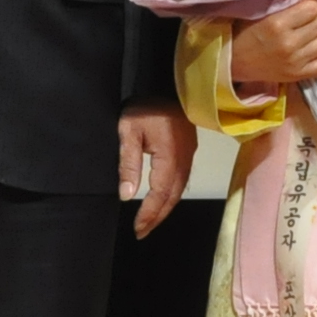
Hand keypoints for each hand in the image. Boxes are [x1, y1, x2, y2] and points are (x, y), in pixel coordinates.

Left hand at [120, 105, 195, 236]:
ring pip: (179, 190)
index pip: (160, 193)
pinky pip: (182, 181)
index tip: (137, 228)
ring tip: (150, 222)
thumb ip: (129, 164)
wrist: (166, 84)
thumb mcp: (129, 132)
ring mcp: (189, 156)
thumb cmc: (145, 107)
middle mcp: (184, 161)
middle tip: (141, 232)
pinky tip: (162, 201)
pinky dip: (171, 196)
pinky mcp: (189, 152)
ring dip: (165, 208)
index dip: (149, 213)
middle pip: (173, 197)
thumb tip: (127, 196)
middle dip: (157, 216)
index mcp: (169, 157)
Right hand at [227, 4, 316, 94]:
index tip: (301, 10)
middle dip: (316, 19)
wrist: (234, 61)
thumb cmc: (246, 32)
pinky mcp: (299, 76)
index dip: (309, 7)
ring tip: (313, 33)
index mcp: (277, 24)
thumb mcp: (263, 11)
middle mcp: (289, 44)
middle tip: (306, 22)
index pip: (312, 8)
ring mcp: (295, 62)